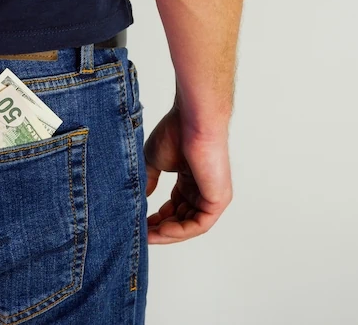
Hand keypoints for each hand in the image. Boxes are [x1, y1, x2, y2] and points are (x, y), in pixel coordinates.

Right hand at [144, 104, 232, 243]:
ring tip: (148, 235)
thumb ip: (149, 181)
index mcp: (190, 180)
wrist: (192, 121)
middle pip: (181, 219)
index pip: (174, 207)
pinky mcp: (218, 200)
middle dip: (160, 230)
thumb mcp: (154, 161)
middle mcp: (202, 189)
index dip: (156, 219)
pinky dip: (180, 231)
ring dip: (167, 234)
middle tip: (141, 235)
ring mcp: (212, 195)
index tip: (139, 224)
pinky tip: (162, 230)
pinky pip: (199, 225)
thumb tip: (141, 199)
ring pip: (189, 226)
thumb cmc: (176, 132)